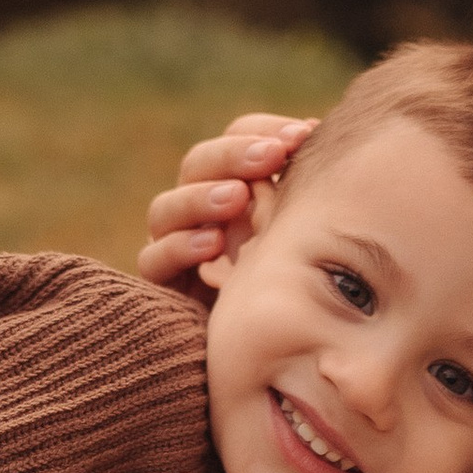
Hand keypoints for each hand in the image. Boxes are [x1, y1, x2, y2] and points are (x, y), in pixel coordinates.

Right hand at [136, 110, 314, 295]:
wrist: (270, 341)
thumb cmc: (298, 276)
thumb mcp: (306, 228)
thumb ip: (307, 187)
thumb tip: (319, 131)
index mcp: (232, 180)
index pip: (235, 140)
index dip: (263, 131)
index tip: (303, 135)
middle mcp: (197, 207)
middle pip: (197, 163)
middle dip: (234, 155)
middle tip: (272, 156)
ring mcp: (174, 242)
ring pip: (166, 207)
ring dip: (201, 197)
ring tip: (237, 197)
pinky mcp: (163, 281)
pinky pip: (153, 259)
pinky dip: (179, 247)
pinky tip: (213, 244)